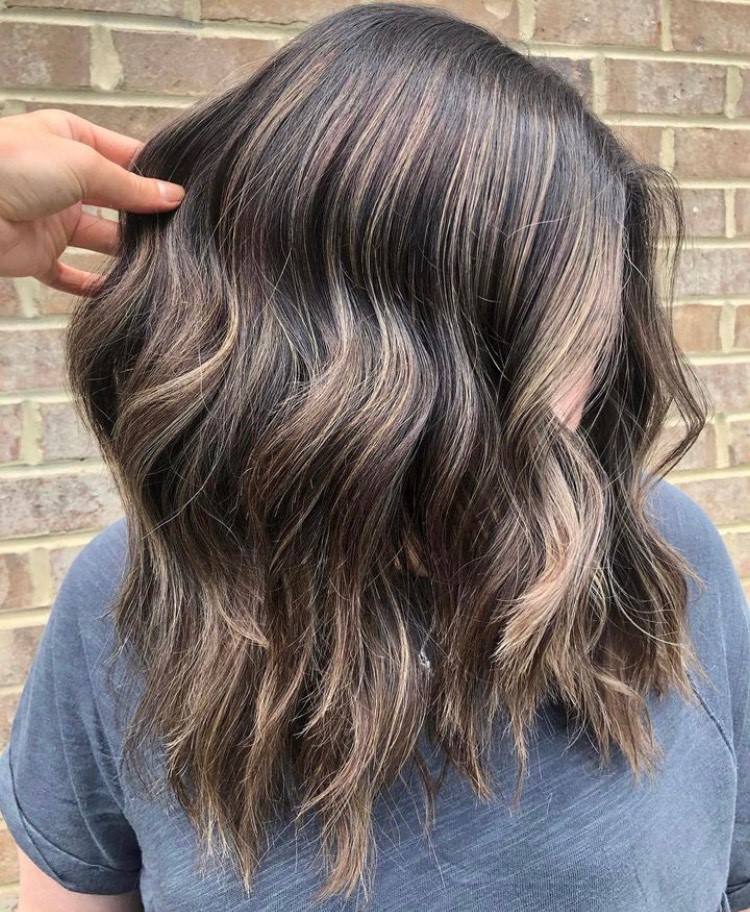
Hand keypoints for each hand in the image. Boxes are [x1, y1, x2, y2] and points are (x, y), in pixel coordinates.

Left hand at [0, 108, 183, 295]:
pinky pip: (71, 275)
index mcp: (70, 139)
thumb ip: (130, 185)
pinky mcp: (39, 254)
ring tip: (163, 259)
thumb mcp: (83, 164)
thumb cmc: (14, 166)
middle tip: (184, 229)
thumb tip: (173, 196)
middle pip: (116, 198)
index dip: (154, 172)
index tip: (188, 192)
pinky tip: (120, 288)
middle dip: (146, 213)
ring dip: (127, 250)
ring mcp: (52, 217)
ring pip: (100, 238)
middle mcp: (63, 177)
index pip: (124, 154)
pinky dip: (93, 285)